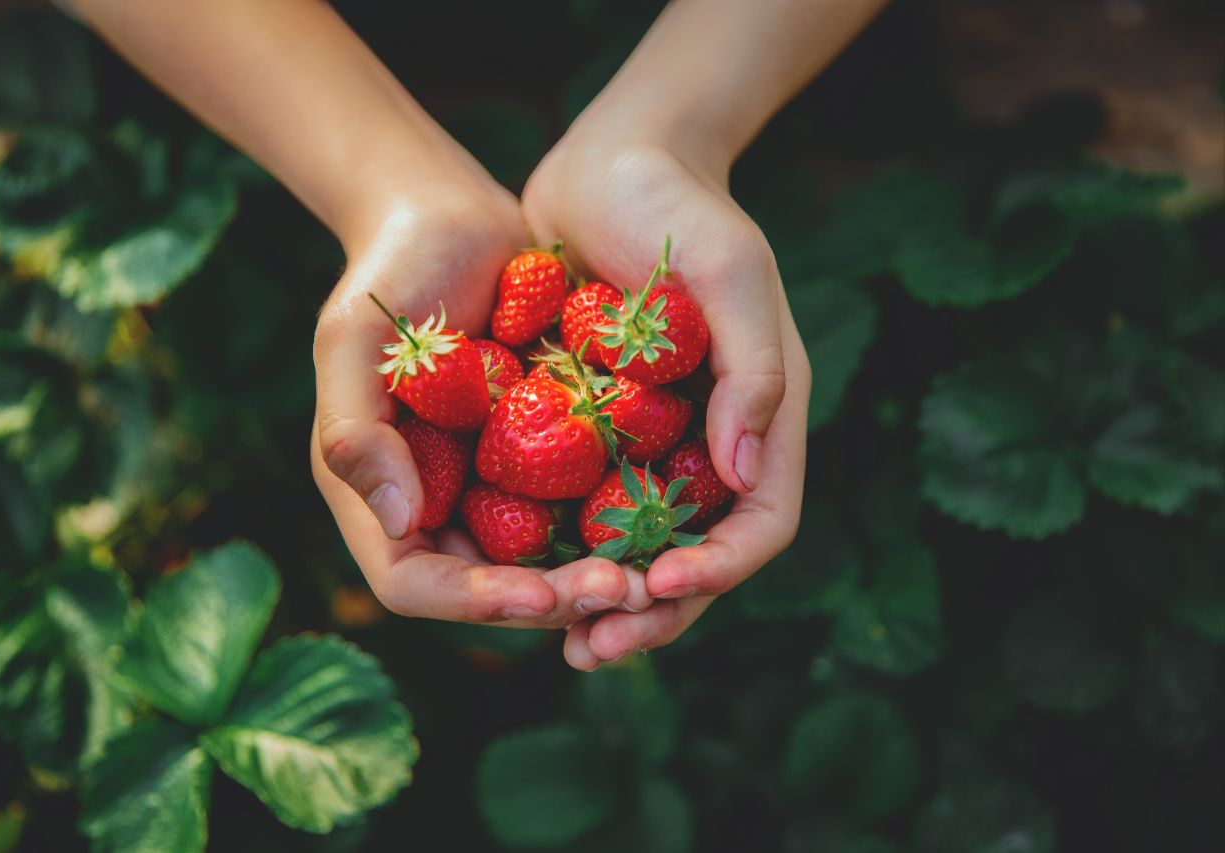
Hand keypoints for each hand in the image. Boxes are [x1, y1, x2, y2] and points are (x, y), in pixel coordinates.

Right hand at [312, 182, 650, 627]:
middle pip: (490, 587)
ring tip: (653, 569)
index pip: (415, 582)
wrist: (453, 218)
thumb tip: (395, 523)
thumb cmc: (391, 271)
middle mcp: (436, 503)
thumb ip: (355, 430)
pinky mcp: (541, 455)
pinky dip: (615, 523)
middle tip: (625, 588)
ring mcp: (490, 483)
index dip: (475, 600)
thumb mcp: (355, 341)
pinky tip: (666, 519)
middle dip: (555, 598)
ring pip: (543, 560)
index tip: (542, 594)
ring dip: (594, 574)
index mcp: (379, 493)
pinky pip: (578, 506)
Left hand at [523, 138, 810, 668]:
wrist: (609, 162)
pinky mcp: (595, 430)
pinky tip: (516, 574)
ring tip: (560, 638)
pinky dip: (560, 548)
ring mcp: (653, 441)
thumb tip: (746, 475)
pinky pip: (582, 506)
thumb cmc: (678, 208)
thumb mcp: (730, 272)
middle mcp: (710, 442)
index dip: (718, 568)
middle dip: (654, 609)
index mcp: (760, 415)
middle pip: (697, 555)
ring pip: (637, 546)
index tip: (658, 583)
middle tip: (594, 647)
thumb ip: (754, 370)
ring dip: (605, 599)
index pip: (759, 522)